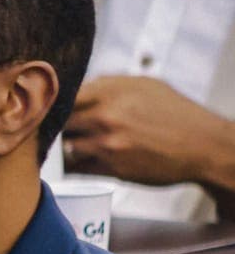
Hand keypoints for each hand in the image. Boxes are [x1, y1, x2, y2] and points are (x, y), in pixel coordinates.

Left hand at [63, 73, 228, 186]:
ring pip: (67, 146)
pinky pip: (79, 168)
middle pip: (61, 121)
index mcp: (111, 91)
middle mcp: (106, 116)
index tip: (51, 106)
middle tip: (59, 128)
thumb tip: (81, 85)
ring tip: (77, 144)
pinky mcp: (112, 169)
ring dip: (69, 146)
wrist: (201, 146)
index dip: (55, 101)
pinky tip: (84, 160)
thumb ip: (109, 84)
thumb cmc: (175, 114)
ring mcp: (107, 144)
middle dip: (60, 124)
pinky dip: (78, 165)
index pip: (63, 94)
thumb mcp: (145, 85)